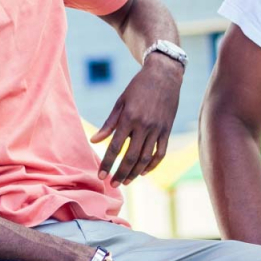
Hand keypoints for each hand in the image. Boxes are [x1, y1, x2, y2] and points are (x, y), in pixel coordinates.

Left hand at [92, 54, 181, 185]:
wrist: (163, 75)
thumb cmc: (138, 87)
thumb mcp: (120, 102)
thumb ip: (109, 124)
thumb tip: (94, 141)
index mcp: (129, 118)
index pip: (115, 147)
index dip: (107, 163)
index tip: (101, 175)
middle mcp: (144, 126)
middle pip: (131, 157)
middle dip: (121, 173)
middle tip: (113, 184)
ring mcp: (157, 129)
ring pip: (146, 158)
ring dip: (135, 172)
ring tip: (126, 182)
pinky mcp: (167, 130)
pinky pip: (160, 152)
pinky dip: (152, 165)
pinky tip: (144, 172)